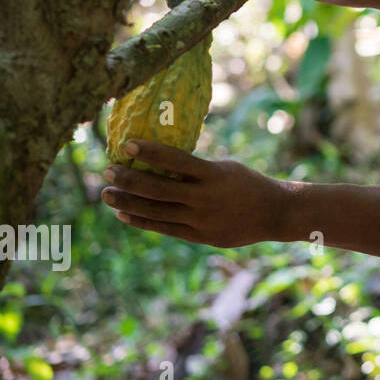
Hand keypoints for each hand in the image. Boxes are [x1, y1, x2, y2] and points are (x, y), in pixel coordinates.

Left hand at [100, 140, 292, 247]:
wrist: (274, 213)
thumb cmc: (247, 184)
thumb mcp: (225, 168)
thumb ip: (195, 170)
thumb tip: (158, 163)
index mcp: (214, 174)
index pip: (176, 160)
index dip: (150, 152)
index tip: (127, 144)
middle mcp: (205, 198)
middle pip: (158, 189)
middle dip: (129, 179)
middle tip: (107, 170)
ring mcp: (201, 219)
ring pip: (156, 210)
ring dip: (127, 201)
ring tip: (106, 193)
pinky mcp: (199, 236)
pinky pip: (164, 228)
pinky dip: (142, 220)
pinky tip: (124, 213)